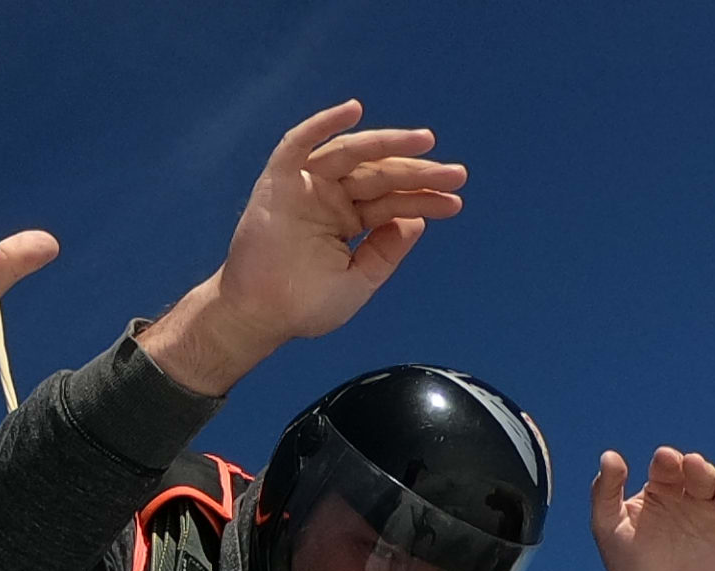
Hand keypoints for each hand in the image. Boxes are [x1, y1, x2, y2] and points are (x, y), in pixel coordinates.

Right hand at [139, 103, 464, 397]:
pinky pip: (300, 143)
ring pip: (350, 154)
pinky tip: (354, 110)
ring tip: (424, 140)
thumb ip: (386, 252)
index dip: (424, 198)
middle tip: (456, 174)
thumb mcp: (359, 282)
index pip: (392, 201)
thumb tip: (416, 220)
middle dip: (417, 173)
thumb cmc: (303, 305)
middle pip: (379, 175)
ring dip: (386, 143)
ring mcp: (305, 186)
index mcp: (349, 220)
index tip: (456, 200)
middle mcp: (330, 197)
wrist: (258, 317)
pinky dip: (324, 124)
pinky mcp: (279, 180)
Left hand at [590, 448, 714, 570]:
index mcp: (665, 487)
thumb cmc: (632, 564)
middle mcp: (696, 496)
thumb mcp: (608, 529)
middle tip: (694, 469)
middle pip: (703, 473)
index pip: (670, 465)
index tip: (665, 462)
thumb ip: (604, 493)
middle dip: (700, 469)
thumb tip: (610, 456)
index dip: (669, 461)